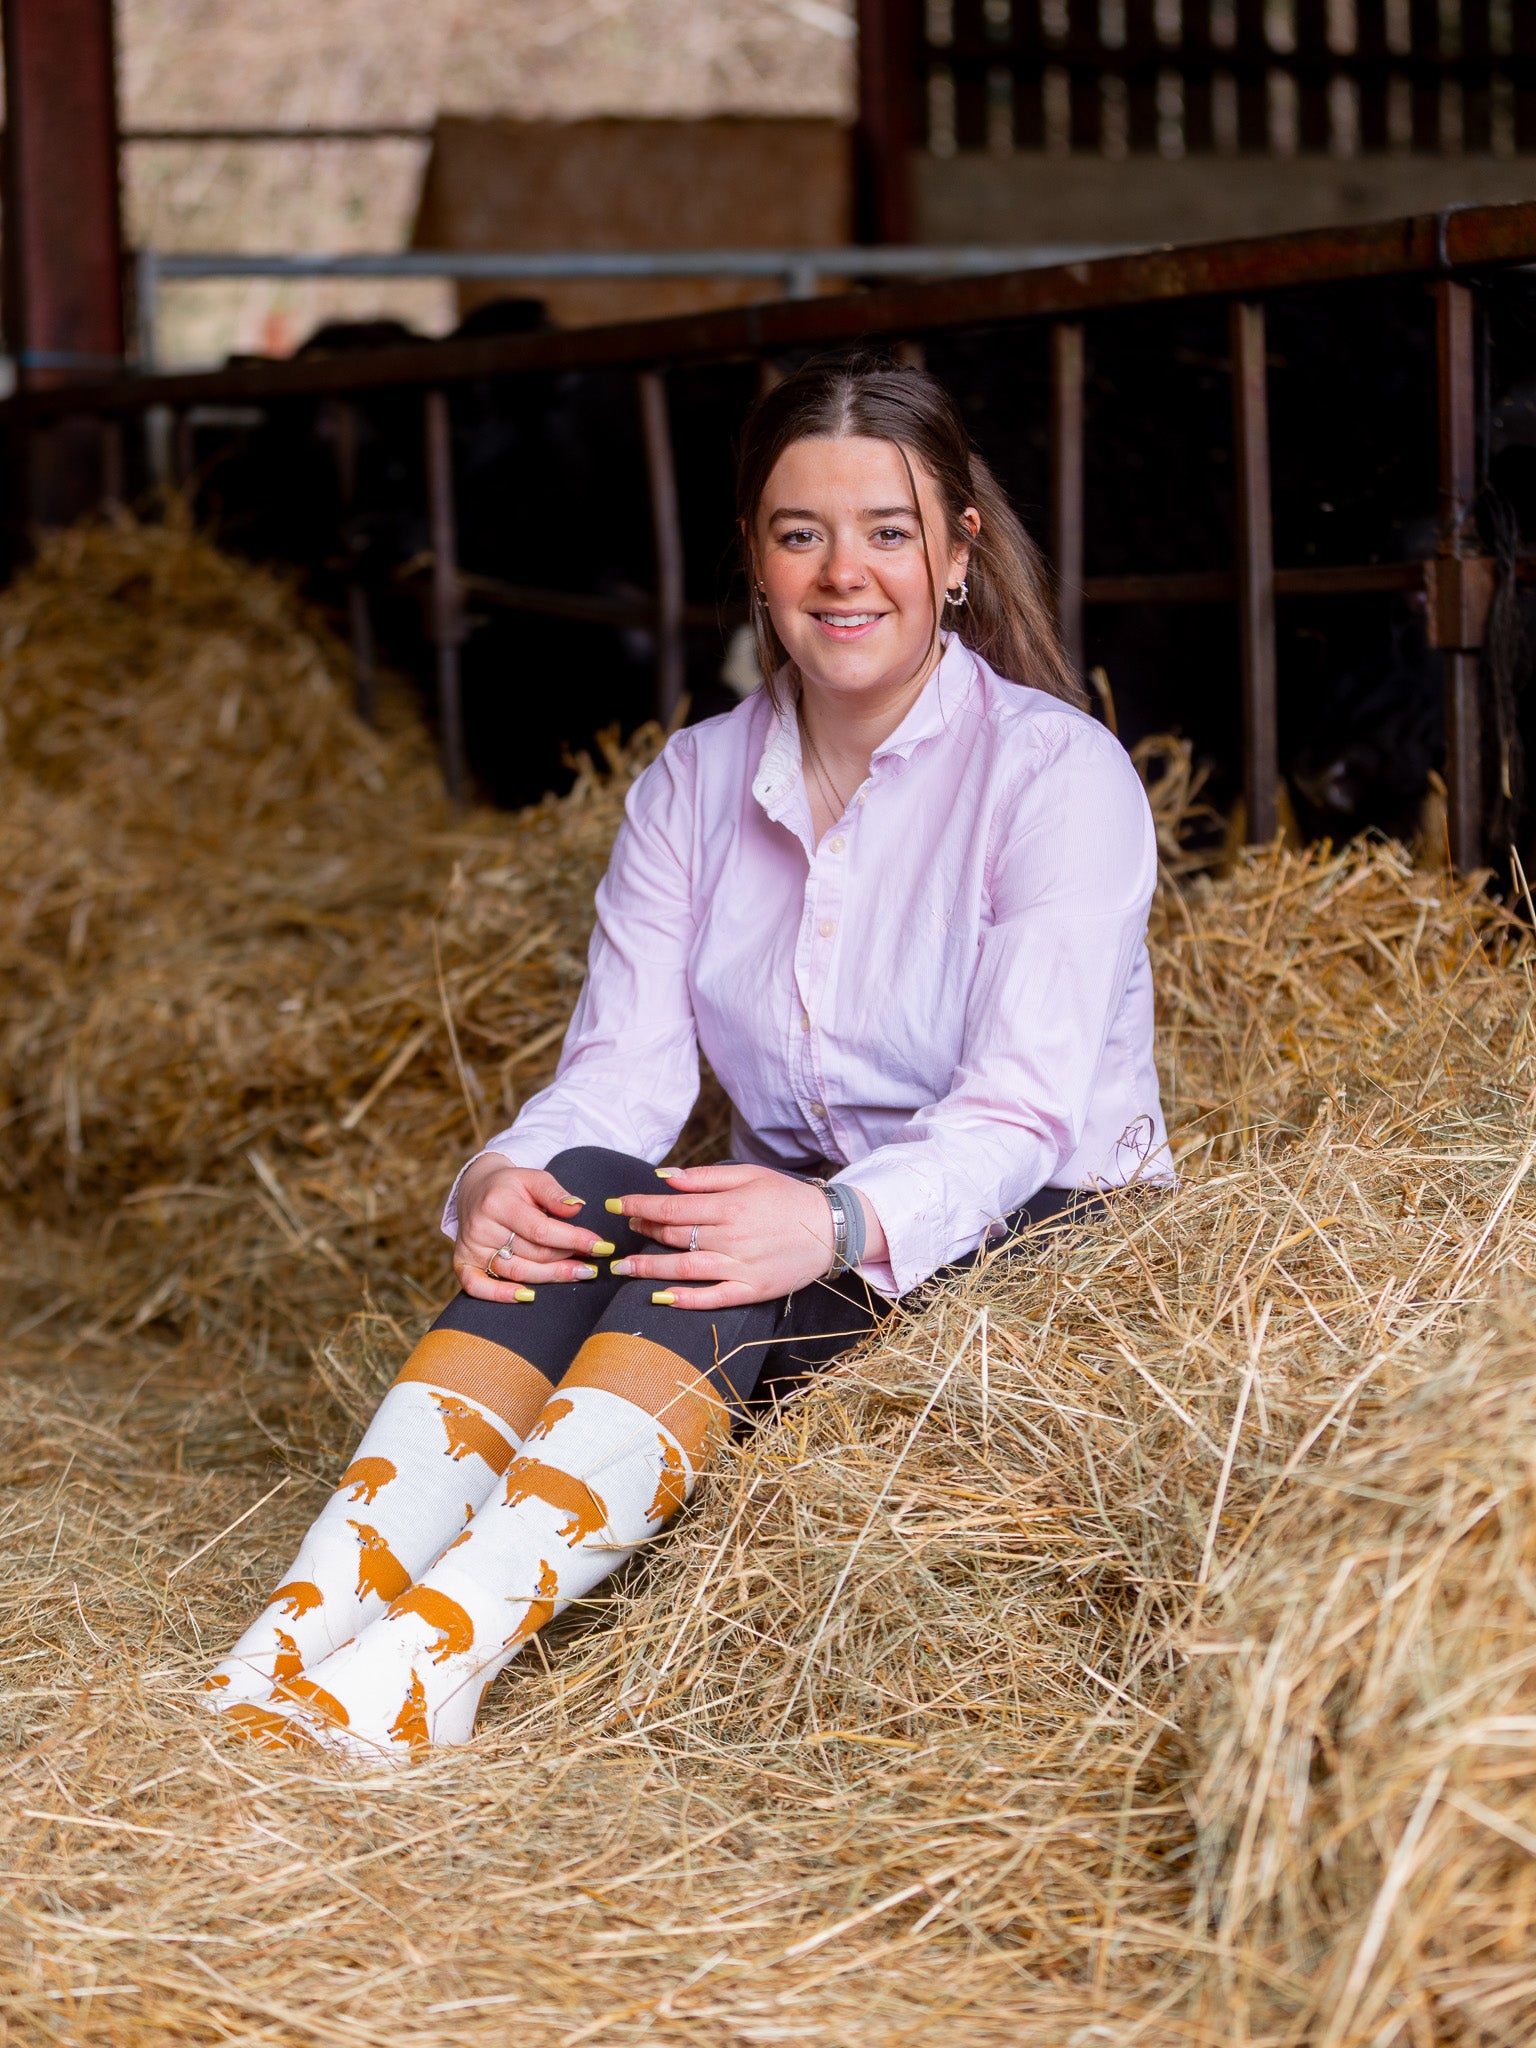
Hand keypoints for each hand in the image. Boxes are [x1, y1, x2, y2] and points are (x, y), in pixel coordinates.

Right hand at [453, 1156, 612, 1301]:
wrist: (475, 1189)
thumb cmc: (512, 1186)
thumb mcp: (533, 1178)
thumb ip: (554, 1193)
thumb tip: (577, 1208)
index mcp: (498, 1203)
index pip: (541, 1229)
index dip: (573, 1240)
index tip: (600, 1246)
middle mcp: (481, 1227)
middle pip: (532, 1253)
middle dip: (567, 1260)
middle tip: (593, 1265)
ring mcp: (471, 1248)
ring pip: (516, 1271)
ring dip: (551, 1277)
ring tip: (578, 1274)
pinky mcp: (462, 1264)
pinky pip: (478, 1287)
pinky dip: (501, 1295)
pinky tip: (528, 1296)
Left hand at [607, 1163, 845, 1308]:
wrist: (832, 1228)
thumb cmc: (787, 1198)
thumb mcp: (750, 1175)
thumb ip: (705, 1177)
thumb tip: (664, 1177)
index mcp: (729, 1205)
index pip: (671, 1207)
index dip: (639, 1206)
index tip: (616, 1205)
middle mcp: (731, 1237)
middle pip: (675, 1236)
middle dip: (645, 1232)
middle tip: (627, 1230)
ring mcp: (741, 1267)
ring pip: (685, 1269)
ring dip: (649, 1269)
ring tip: (623, 1268)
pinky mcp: (752, 1291)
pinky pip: (713, 1298)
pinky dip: (686, 1299)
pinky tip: (661, 1298)